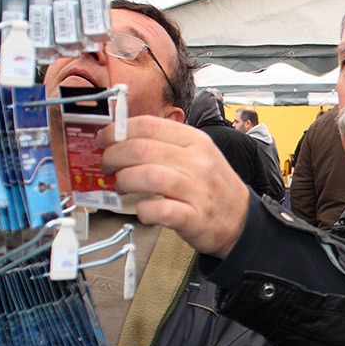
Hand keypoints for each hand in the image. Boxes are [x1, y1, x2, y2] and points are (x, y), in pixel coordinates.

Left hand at [97, 115, 249, 257]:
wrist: (241, 220)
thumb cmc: (212, 187)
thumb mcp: (197, 154)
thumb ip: (165, 144)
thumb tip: (122, 138)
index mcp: (194, 141)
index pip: (148, 125)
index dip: (117, 131)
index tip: (103, 139)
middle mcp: (197, 162)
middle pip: (141, 149)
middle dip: (113, 156)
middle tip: (106, 165)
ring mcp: (196, 190)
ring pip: (147, 176)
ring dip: (124, 181)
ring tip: (120, 186)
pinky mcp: (194, 217)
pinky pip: (159, 210)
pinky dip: (143, 210)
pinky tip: (142, 210)